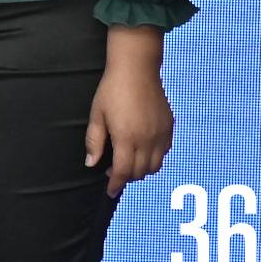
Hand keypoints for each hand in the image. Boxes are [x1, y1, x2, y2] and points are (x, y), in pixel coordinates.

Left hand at [85, 26, 172, 197]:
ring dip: (141, 170)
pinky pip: (164, 153)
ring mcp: (161, 135)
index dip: (115, 184)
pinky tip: (141, 149)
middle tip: (112, 170)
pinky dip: (154, 158)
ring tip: (127, 161)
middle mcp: (148, 141)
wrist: (137, 69)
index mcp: (127, 138)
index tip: (110, 192)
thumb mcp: (97, 115)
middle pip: (139, 172)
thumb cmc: (112, 90)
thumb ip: (94, 141)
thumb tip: (91, 164)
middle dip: (126, 177)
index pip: (123, 172)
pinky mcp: (169, 128)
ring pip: (155, 166)